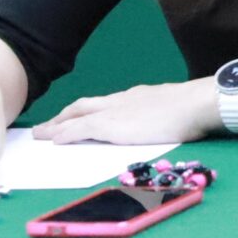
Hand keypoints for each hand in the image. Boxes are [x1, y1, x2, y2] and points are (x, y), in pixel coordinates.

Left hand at [32, 80, 218, 146]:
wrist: (195, 104)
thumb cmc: (194, 108)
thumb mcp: (174, 108)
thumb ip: (162, 114)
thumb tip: (168, 121)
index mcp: (136, 97)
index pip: (104, 103)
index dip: (87, 111)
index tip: (77, 117)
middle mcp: (120, 101)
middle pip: (83, 106)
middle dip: (64, 116)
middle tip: (49, 126)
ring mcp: (113, 111)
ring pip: (76, 115)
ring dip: (57, 124)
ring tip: (41, 133)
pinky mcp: (109, 125)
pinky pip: (79, 129)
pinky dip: (64, 133)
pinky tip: (54, 140)